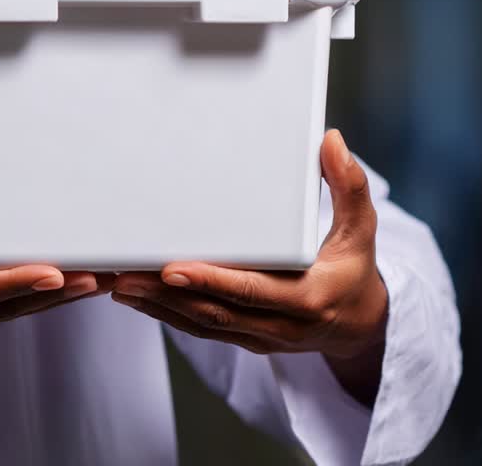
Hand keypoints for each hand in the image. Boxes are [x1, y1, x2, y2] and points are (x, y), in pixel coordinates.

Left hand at [112, 130, 388, 404]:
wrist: (359, 325)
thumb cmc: (355, 269)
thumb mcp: (362, 229)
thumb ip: (349, 186)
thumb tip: (332, 141)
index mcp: (307, 298)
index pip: (251, 290)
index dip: (211, 280)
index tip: (173, 267)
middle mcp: (280, 325)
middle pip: (215, 312)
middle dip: (166, 295)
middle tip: (124, 275)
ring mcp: (259, 337)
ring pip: (201, 324)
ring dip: (157, 306)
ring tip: (118, 284)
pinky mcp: (244, 339)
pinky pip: (200, 330)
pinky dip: (167, 315)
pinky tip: (136, 298)